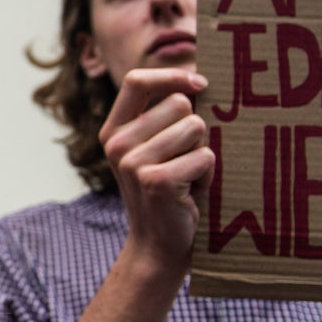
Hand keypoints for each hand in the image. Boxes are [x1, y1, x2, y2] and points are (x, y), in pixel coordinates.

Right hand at [99, 68, 214, 273]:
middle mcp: (118, 144)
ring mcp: (133, 163)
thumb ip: (164, 116)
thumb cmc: (168, 191)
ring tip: (187, 177)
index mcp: (114, 131)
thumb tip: (199, 79)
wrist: (159, 246)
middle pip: (179, 104)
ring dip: (202, 153)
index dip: (172, 75)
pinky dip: (208, 174)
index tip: (200, 83)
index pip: (137, 80)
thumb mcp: (155, 149)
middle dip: (195, 129)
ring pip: (196, 127)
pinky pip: (205, 155)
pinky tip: (190, 192)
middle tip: (184, 161)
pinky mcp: (157, 180)